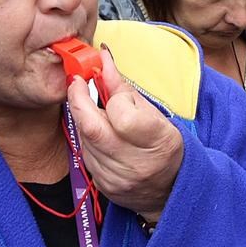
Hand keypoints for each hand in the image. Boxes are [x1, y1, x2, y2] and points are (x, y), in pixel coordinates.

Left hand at [66, 44, 183, 221]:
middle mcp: (136, 163)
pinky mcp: (103, 186)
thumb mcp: (151, 112)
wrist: (169, 188)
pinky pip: (85, 154)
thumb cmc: (162, 143)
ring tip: (95, 112)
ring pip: (85, 139)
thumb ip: (122, 87)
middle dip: (78, 100)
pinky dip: (87, 139)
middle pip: (92, 128)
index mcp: (157, 141)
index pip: (122, 115)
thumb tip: (102, 58)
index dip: (111, 97)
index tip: (103, 82)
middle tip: (76, 84)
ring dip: (84, 120)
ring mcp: (117, 178)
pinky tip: (99, 134)